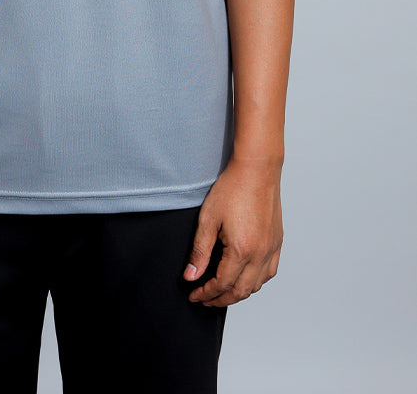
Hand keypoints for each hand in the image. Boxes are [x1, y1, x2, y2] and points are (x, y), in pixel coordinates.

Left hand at [183, 157, 282, 306]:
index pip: (222, 284)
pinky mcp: (277, 241)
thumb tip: (191, 276)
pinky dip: (256, 281)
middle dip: (220, 299)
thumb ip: (199, 251)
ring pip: (256, 285)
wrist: (257, 169)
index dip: (206, 293)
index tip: (194, 295)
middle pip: (240, 291)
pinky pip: (269, 272)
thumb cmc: (232, 188)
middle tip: (204, 299)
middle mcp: (260, 254)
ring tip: (221, 291)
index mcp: (242, 250)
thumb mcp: (208, 219)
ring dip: (238, 293)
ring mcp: (271, 248)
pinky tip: (245, 277)